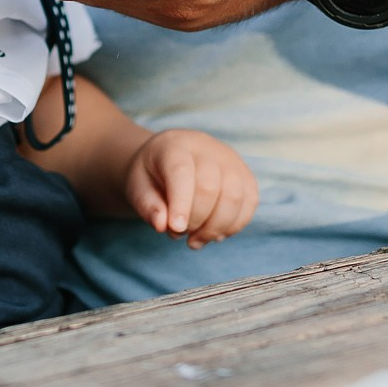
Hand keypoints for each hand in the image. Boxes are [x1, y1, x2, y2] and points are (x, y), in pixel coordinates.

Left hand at [127, 129, 259, 249]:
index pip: (182, 172)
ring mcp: (230, 159)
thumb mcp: (137, 186)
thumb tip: (163, 225)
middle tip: (180, 236)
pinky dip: (235, 225)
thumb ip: (147, 205)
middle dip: (196, 221)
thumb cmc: (152, 175)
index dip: (181, 204)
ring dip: (217, 228)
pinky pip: (250, 202)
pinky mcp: (245, 174)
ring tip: (196, 240)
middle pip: (211, 187)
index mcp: (175, 145)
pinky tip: (216, 234)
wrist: (169, 159)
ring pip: (235, 197)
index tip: (176, 229)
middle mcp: (207, 148)